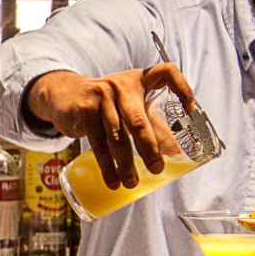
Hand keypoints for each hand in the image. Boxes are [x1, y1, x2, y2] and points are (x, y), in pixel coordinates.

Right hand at [25, 63, 194, 189]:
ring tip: (133, 182)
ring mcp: (101, 97)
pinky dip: (107, 166)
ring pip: (117, 137)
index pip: (166, 73)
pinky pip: (98, 144)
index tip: (190, 108)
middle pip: (140, 120)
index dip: (182, 87)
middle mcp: (122, 86)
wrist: (64, 93)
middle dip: (149, 148)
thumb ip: (151, 121)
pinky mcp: (85, 112)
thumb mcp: (129, 103)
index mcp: (139, 80)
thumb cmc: (106, 102)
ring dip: (126, 164)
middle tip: (157, 168)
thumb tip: (175, 152)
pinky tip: (113, 181)